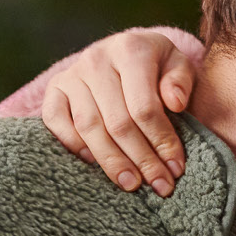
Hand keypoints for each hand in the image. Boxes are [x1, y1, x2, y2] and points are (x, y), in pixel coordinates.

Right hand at [39, 30, 199, 196]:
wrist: (123, 50)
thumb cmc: (156, 64)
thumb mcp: (177, 64)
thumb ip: (180, 81)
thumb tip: (175, 104)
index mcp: (130, 50)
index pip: (145, 107)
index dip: (161, 141)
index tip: (175, 167)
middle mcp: (96, 60)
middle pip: (118, 122)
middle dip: (141, 159)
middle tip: (159, 185)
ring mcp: (72, 74)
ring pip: (89, 126)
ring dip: (111, 161)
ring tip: (131, 183)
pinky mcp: (54, 88)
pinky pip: (55, 121)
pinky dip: (73, 144)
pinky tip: (93, 164)